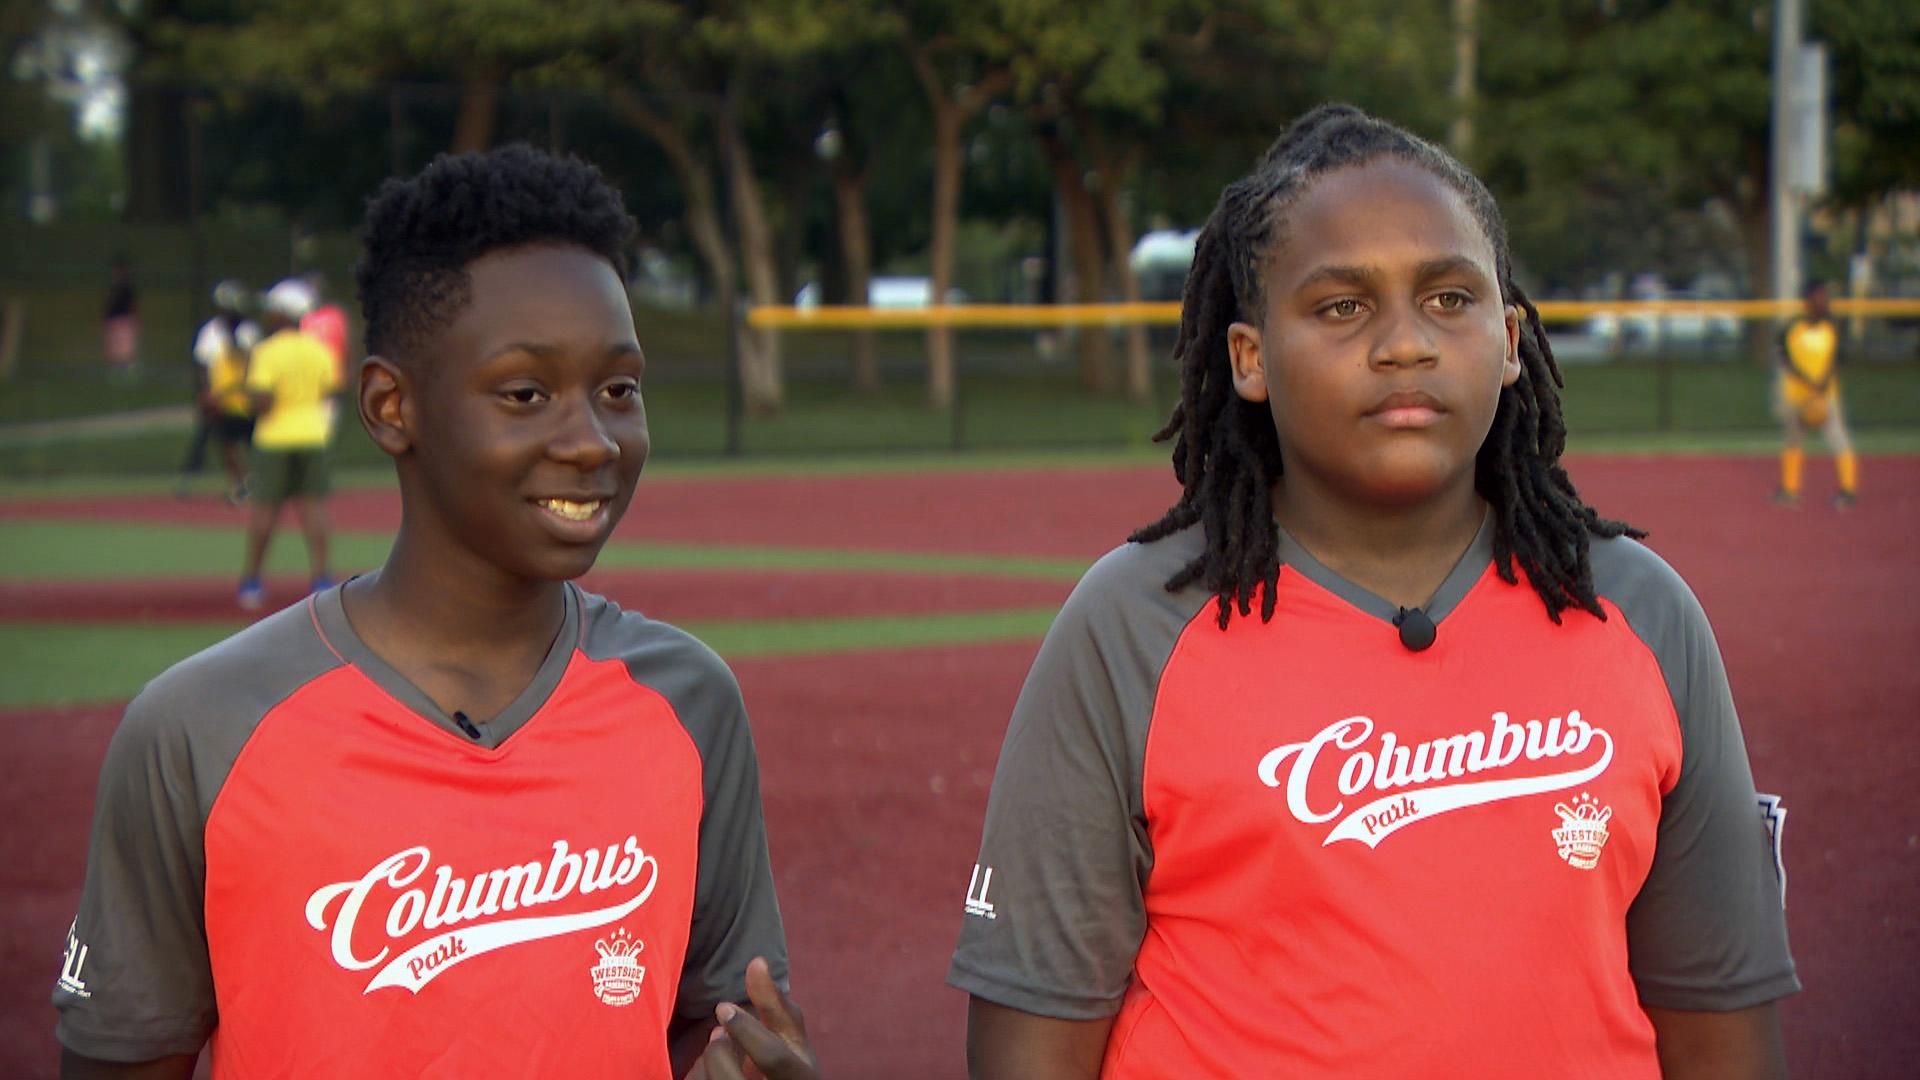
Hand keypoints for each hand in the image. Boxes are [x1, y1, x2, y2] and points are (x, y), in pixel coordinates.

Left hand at [689, 957, 817, 1079]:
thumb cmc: (789, 1070)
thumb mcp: (792, 1041)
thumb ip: (776, 1005)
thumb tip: (757, 961)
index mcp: (801, 1076)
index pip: (774, 1057)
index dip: (746, 1030)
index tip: (723, 1006)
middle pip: (733, 1079)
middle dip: (719, 1051)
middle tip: (716, 1034)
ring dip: (704, 1066)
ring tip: (713, 1053)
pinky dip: (696, 1077)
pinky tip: (704, 1072)